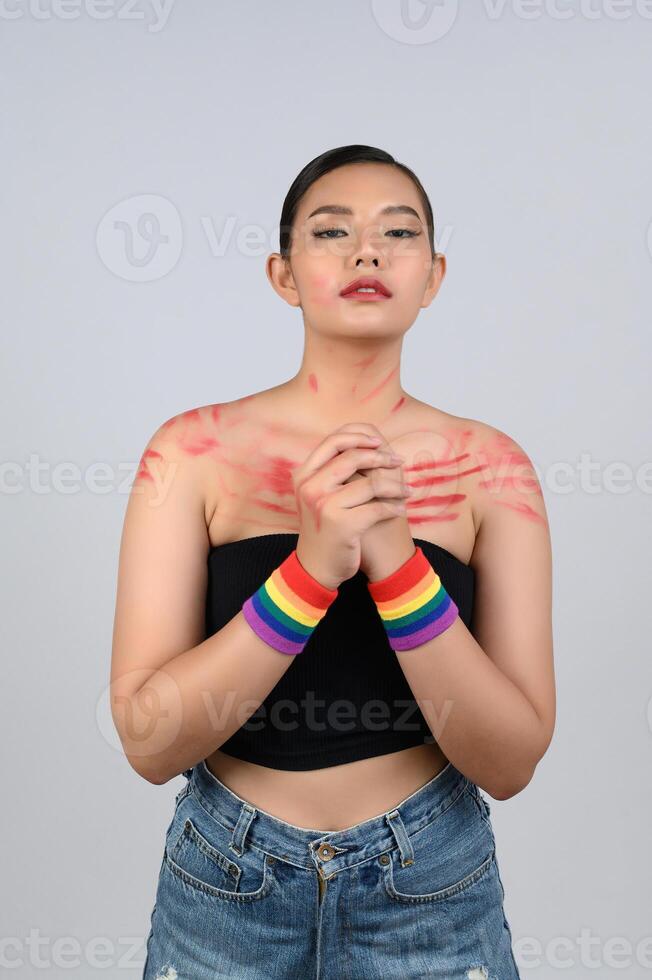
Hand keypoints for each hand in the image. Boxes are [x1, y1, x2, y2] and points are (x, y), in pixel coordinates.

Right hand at [293, 427, 410, 589]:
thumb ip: (333, 470)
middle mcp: (310, 487)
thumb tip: (365, 439)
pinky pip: (378, 508)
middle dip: (382, 458)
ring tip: (406, 491)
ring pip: (371, 482)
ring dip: (395, 486)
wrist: (317, 567)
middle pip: (352, 456)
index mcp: (304, 475)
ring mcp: (324, 505)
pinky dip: (393, 508)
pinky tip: (400, 510)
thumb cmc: (325, 527)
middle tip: (399, 462)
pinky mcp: (341, 524)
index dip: (359, 436)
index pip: (332, 440)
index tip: (381, 443)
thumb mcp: (320, 495)